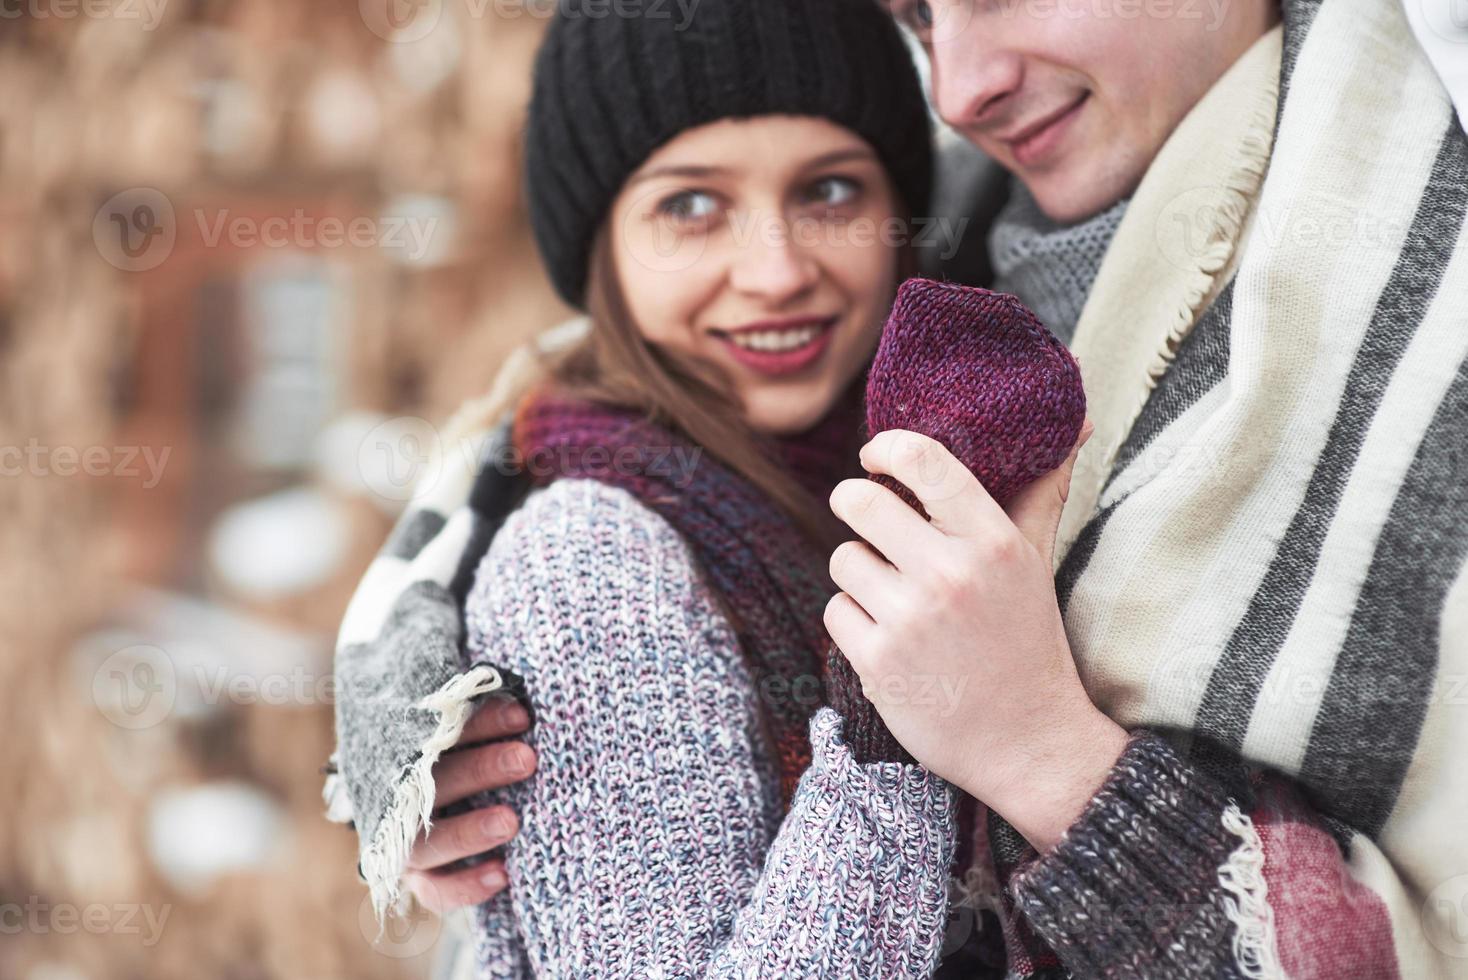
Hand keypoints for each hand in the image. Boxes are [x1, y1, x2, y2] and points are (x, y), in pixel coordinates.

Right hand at [402, 695, 536, 911]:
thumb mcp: (476, 736)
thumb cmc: (474, 759)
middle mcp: (405, 799)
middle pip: (433, 782)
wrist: (438, 815)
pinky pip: (435, 890)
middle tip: (526, 759)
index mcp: (413, 753)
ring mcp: (409, 842)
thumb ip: (494, 720)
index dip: (481, 723)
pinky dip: (465, 886)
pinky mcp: (421, 879)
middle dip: (481, 769)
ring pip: (427, 841)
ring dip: (468, 831)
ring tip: (511, 821)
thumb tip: (531, 708)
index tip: (522, 717)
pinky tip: (502, 874)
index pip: (442, 732)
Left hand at [824, 422, 1127, 853]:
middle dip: (854, 502)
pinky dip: (855, 621)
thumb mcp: (1036, 561)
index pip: (924, 461)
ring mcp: (911, 619)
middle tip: (868, 518)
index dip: (886, 448)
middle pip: (858, 500)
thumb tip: (1079, 421)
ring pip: (843, 557)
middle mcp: (951, 574)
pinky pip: (837, 609)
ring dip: (861, 574)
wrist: (1028, 743)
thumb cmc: (1027, 641)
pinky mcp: (878, 661)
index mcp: (993, 542)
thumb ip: (1041, 490)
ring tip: (898, 598)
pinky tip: (892, 640)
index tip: (877, 456)